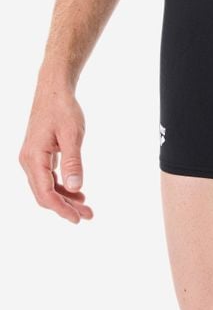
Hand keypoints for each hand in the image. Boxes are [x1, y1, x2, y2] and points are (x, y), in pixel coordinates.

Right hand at [19, 79, 93, 223]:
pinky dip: (61, 186)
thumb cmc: (63, 109)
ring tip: (86, 206)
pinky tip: (76, 190)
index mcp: (34, 158)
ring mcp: (32, 158)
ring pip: (46, 187)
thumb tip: (76, 188)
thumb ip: (73, 161)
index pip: (45, 193)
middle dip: (65, 207)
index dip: (62, 209)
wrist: (54, 90)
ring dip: (65, 198)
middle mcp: (28, 161)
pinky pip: (47, 177)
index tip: (79, 218)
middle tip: (88, 215)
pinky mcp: (39, 154)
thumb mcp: (72, 135)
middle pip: (44, 194)